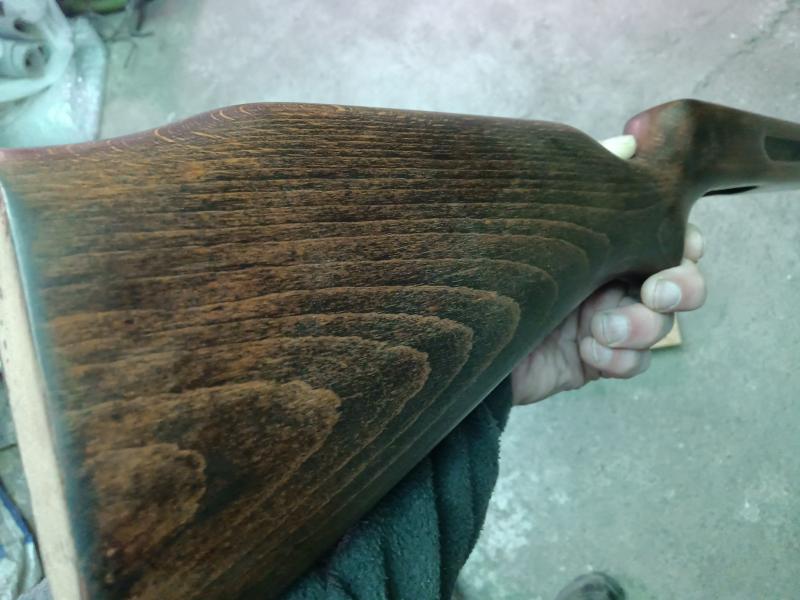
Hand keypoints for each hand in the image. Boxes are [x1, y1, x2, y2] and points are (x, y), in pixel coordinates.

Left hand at [510, 136, 707, 405]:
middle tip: (656, 292)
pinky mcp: (595, 358)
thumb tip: (630, 144)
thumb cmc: (500, 262)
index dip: (688, 244)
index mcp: (610, 242)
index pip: (670, 238)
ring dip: (642, 326)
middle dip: (682, 288)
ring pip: (660, 326)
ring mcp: (607, 321)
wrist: (462, 326)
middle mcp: (615, 279)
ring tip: (603, 329)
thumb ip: (587, 183)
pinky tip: (588, 351)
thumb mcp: (541, 216)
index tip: (684, 246)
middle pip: (681, 284)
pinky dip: (620, 357)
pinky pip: (634, 362)